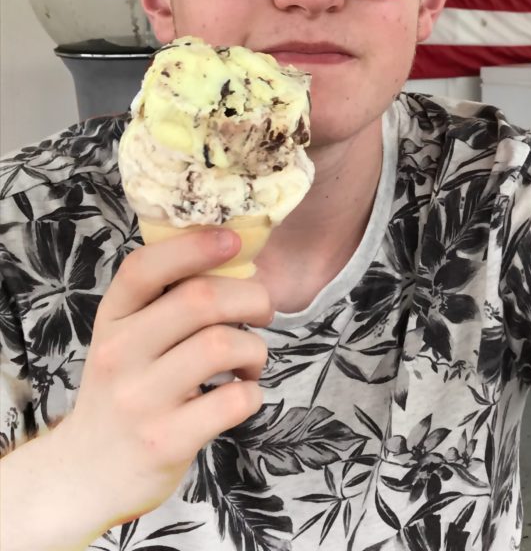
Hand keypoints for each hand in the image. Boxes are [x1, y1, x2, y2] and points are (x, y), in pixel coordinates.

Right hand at [53, 227, 272, 535]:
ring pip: (221, 345)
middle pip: (199, 300)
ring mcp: (140, 400)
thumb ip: (166, 299)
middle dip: (250, 296)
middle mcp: (119, 354)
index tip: (234, 240)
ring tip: (250, 360)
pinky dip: (253, 392)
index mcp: (112, 318)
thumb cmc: (125, 387)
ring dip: (255, 348)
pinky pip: (233, 401)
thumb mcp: (127, 336)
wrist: (85, 473)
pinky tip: (241, 394)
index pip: (143, 267)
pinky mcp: (166, 442)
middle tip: (262, 310)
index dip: (194, 245)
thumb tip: (234, 253)